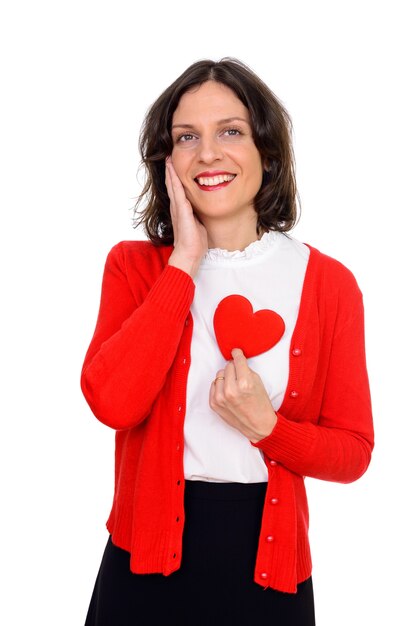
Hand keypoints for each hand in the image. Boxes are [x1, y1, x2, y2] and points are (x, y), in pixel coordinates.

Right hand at [165, 157, 207, 277]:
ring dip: (170, 173)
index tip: (174, 166)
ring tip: (168, 160)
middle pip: (172, 185)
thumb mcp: (198, 225)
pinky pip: (177, 193)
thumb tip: (202, 212)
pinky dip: (174, 181)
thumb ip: (198, 216)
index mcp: (181, 211)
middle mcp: (177, 208)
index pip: (177, 191)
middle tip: (168, 157)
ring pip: (173, 186)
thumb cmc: (195, 243)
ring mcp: (178, 209)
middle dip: (170, 171)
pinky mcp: (181, 211)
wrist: (189, 254)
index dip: (175, 178)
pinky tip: (173, 172)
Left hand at [209, 348, 277, 442]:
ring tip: (234, 386)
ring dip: (226, 377)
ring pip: (219, 375)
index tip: (236, 352)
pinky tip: (228, 392)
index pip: (237, 360)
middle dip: (234, 369)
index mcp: (244, 383)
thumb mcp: (258, 382)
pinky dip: (220, 386)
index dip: (237, 354)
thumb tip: (234, 360)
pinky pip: (213, 385)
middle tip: (240, 376)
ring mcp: (221, 398)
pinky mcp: (214, 404)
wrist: (258, 425)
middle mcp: (231, 390)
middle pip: (227, 366)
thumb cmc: (260, 403)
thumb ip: (245, 369)